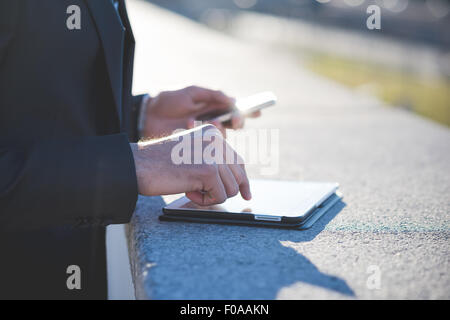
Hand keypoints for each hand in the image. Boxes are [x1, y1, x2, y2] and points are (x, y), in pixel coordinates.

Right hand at [130, 124, 250, 204]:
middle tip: (209, 196)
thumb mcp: (192, 154)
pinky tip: (189, 192)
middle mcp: (216, 141)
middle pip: (238, 176)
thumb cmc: (160, 163)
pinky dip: (204, 201)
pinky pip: (219, 196)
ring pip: (230, 189)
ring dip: (211, 196)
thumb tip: (236, 181)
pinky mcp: (209, 170)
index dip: (243, 180)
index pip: (237, 161)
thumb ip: (212, 161)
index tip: (246, 192)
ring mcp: (213, 155)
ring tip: (190, 189)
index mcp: (213, 134)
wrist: (139, 165)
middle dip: (226, 191)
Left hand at [140, 86, 259, 138]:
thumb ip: (213, 94)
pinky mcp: (197, 145)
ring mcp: (205, 134)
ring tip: (203, 119)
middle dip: (238, 122)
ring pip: (223, 136)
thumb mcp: (191, 92)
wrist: (149, 114)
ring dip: (216, 127)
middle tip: (235, 121)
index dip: (249, 111)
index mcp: (214, 106)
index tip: (259, 111)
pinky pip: (208, 144)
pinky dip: (200, 133)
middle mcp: (213, 121)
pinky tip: (187, 124)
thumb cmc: (170, 99)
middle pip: (234, 124)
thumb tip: (233, 99)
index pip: (236, 109)